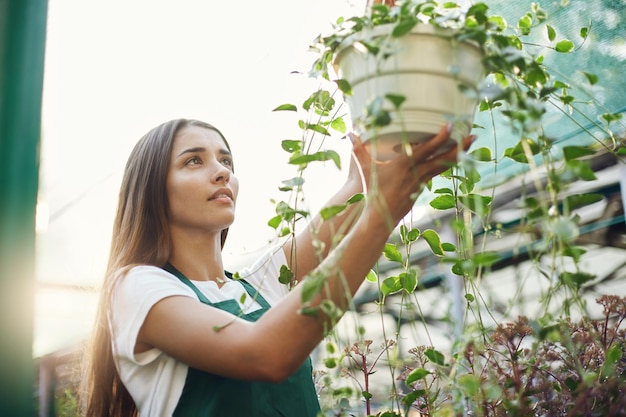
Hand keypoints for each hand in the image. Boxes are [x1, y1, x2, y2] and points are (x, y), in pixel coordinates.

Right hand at [350, 124, 474, 222]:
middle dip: (460, 147)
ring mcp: (421, 182)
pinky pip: (436, 174)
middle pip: (443, 158)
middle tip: (474, 135)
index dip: (440, 137)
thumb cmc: (372, 192)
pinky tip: (453, 158)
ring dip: (458, 155)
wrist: (379, 218)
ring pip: (443, 166)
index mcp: (404, 165)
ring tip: (470, 145)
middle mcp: (416, 173)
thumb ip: (359, 150)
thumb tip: (350, 132)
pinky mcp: (421, 189)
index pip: (426, 149)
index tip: (451, 125)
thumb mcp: (365, 169)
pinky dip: (446, 165)